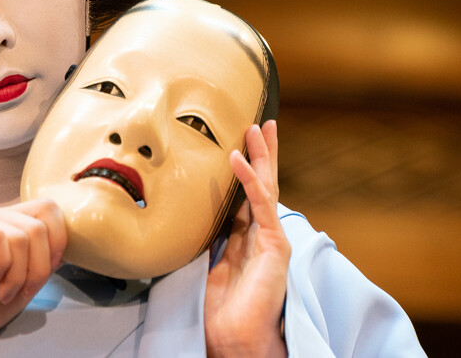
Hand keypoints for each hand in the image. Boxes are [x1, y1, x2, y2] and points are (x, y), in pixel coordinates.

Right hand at [0, 199, 66, 357]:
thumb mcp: (26, 279)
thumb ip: (44, 257)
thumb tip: (67, 242)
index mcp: (5, 220)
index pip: (48, 209)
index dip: (57, 242)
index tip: (43, 274)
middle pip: (41, 222)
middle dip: (40, 265)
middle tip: (22, 290)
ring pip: (23, 234)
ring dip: (20, 273)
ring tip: (5, 291)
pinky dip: (3, 267)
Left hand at [204, 121, 289, 357]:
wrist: (234, 337)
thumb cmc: (219, 310)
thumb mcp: (207, 263)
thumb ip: (206, 238)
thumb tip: (186, 216)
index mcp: (247, 239)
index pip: (247, 195)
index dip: (245, 169)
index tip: (241, 144)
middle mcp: (263, 235)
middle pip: (264, 184)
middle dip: (263, 153)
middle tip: (262, 124)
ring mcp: (272, 239)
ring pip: (268, 187)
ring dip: (261, 156)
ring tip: (257, 128)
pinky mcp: (275, 245)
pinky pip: (261, 204)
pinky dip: (250, 179)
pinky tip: (239, 159)